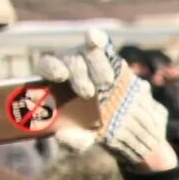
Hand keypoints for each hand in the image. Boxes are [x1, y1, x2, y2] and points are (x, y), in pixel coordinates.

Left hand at [36, 31, 174, 171]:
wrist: (130, 124)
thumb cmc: (97, 128)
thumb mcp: (86, 139)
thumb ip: (74, 140)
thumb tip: (61, 136)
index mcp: (58, 82)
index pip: (48, 67)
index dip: (52, 68)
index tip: (60, 76)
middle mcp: (71, 66)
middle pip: (70, 59)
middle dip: (79, 73)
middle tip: (87, 93)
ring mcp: (89, 59)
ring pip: (88, 51)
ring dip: (97, 65)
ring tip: (106, 83)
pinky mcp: (108, 56)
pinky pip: (100, 42)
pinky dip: (97, 39)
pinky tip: (94, 39)